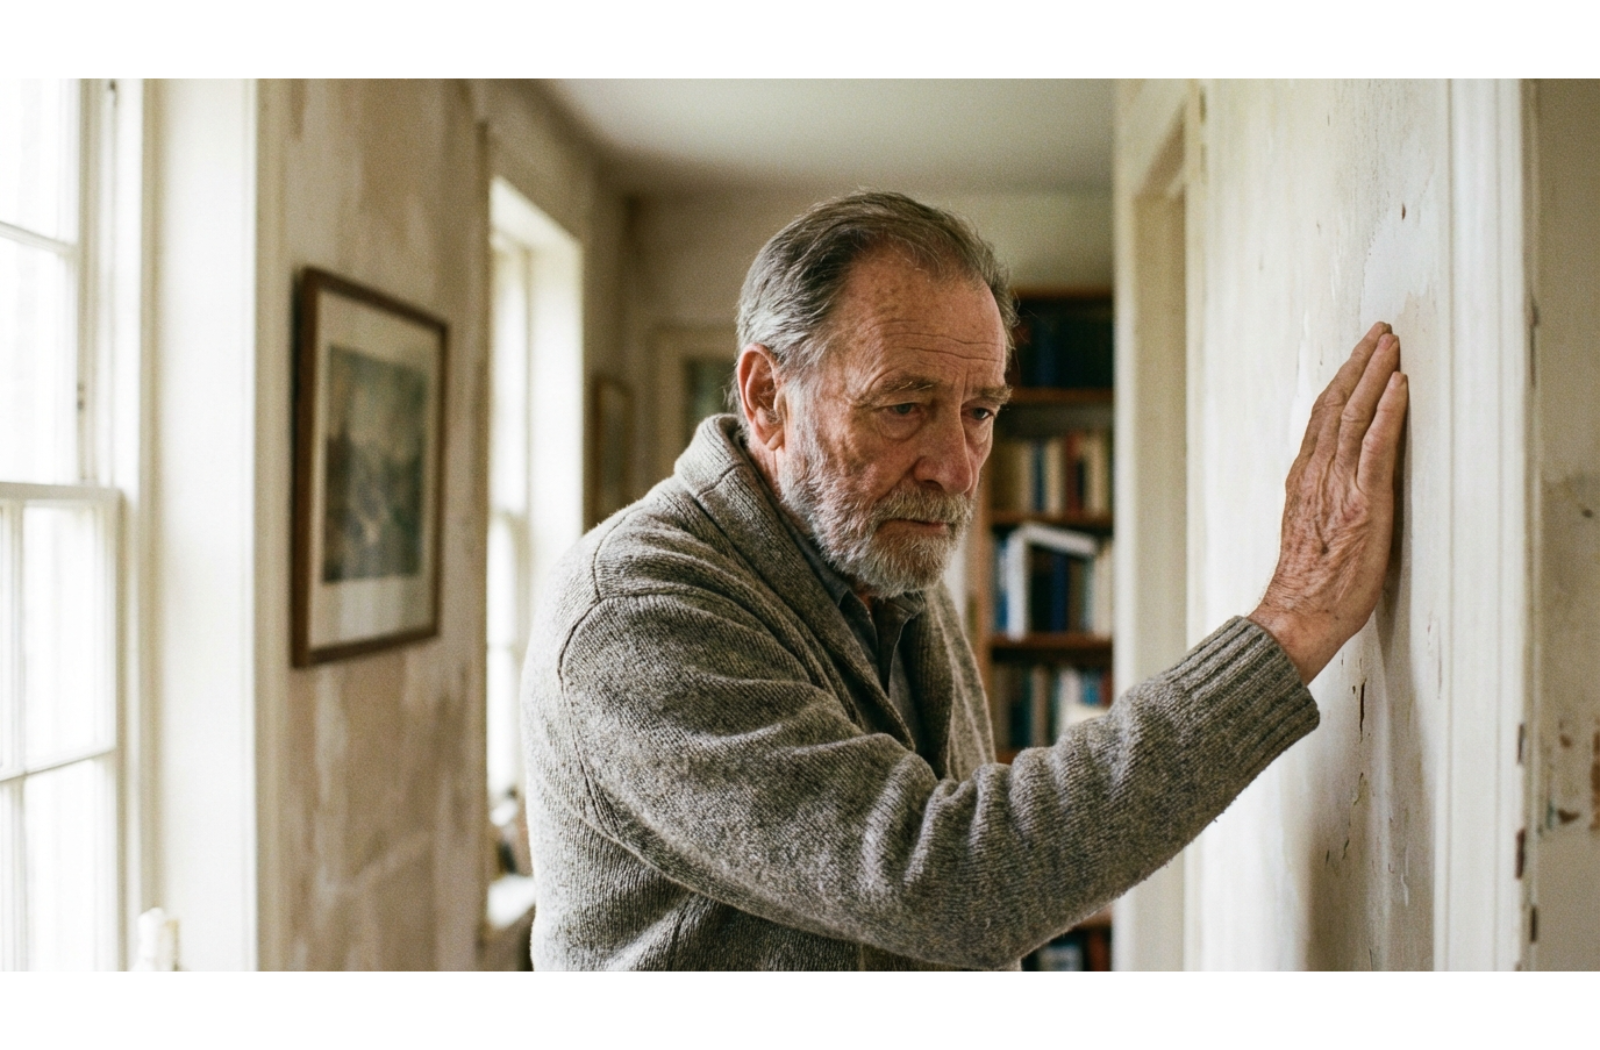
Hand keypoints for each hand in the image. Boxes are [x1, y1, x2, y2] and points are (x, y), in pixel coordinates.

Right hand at [1249, 322, 1409, 683]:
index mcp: (1303, 483)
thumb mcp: (1308, 533)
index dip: (1341, 383)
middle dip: (1358, 365)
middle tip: (1378, 332)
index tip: (1357, 356)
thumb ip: (1318, 501)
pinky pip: (1375, 447)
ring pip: (1354, 416)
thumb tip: (1334, 484)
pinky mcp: (1363, 503)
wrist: (1298, 617)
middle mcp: (1316, 477)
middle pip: (1336, 406)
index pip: (1321, 420)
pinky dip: (1388, 412)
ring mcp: (1338, 488)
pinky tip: (1400, 385)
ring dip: (1375, 374)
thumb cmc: (1308, 588)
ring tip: (1391, 344)